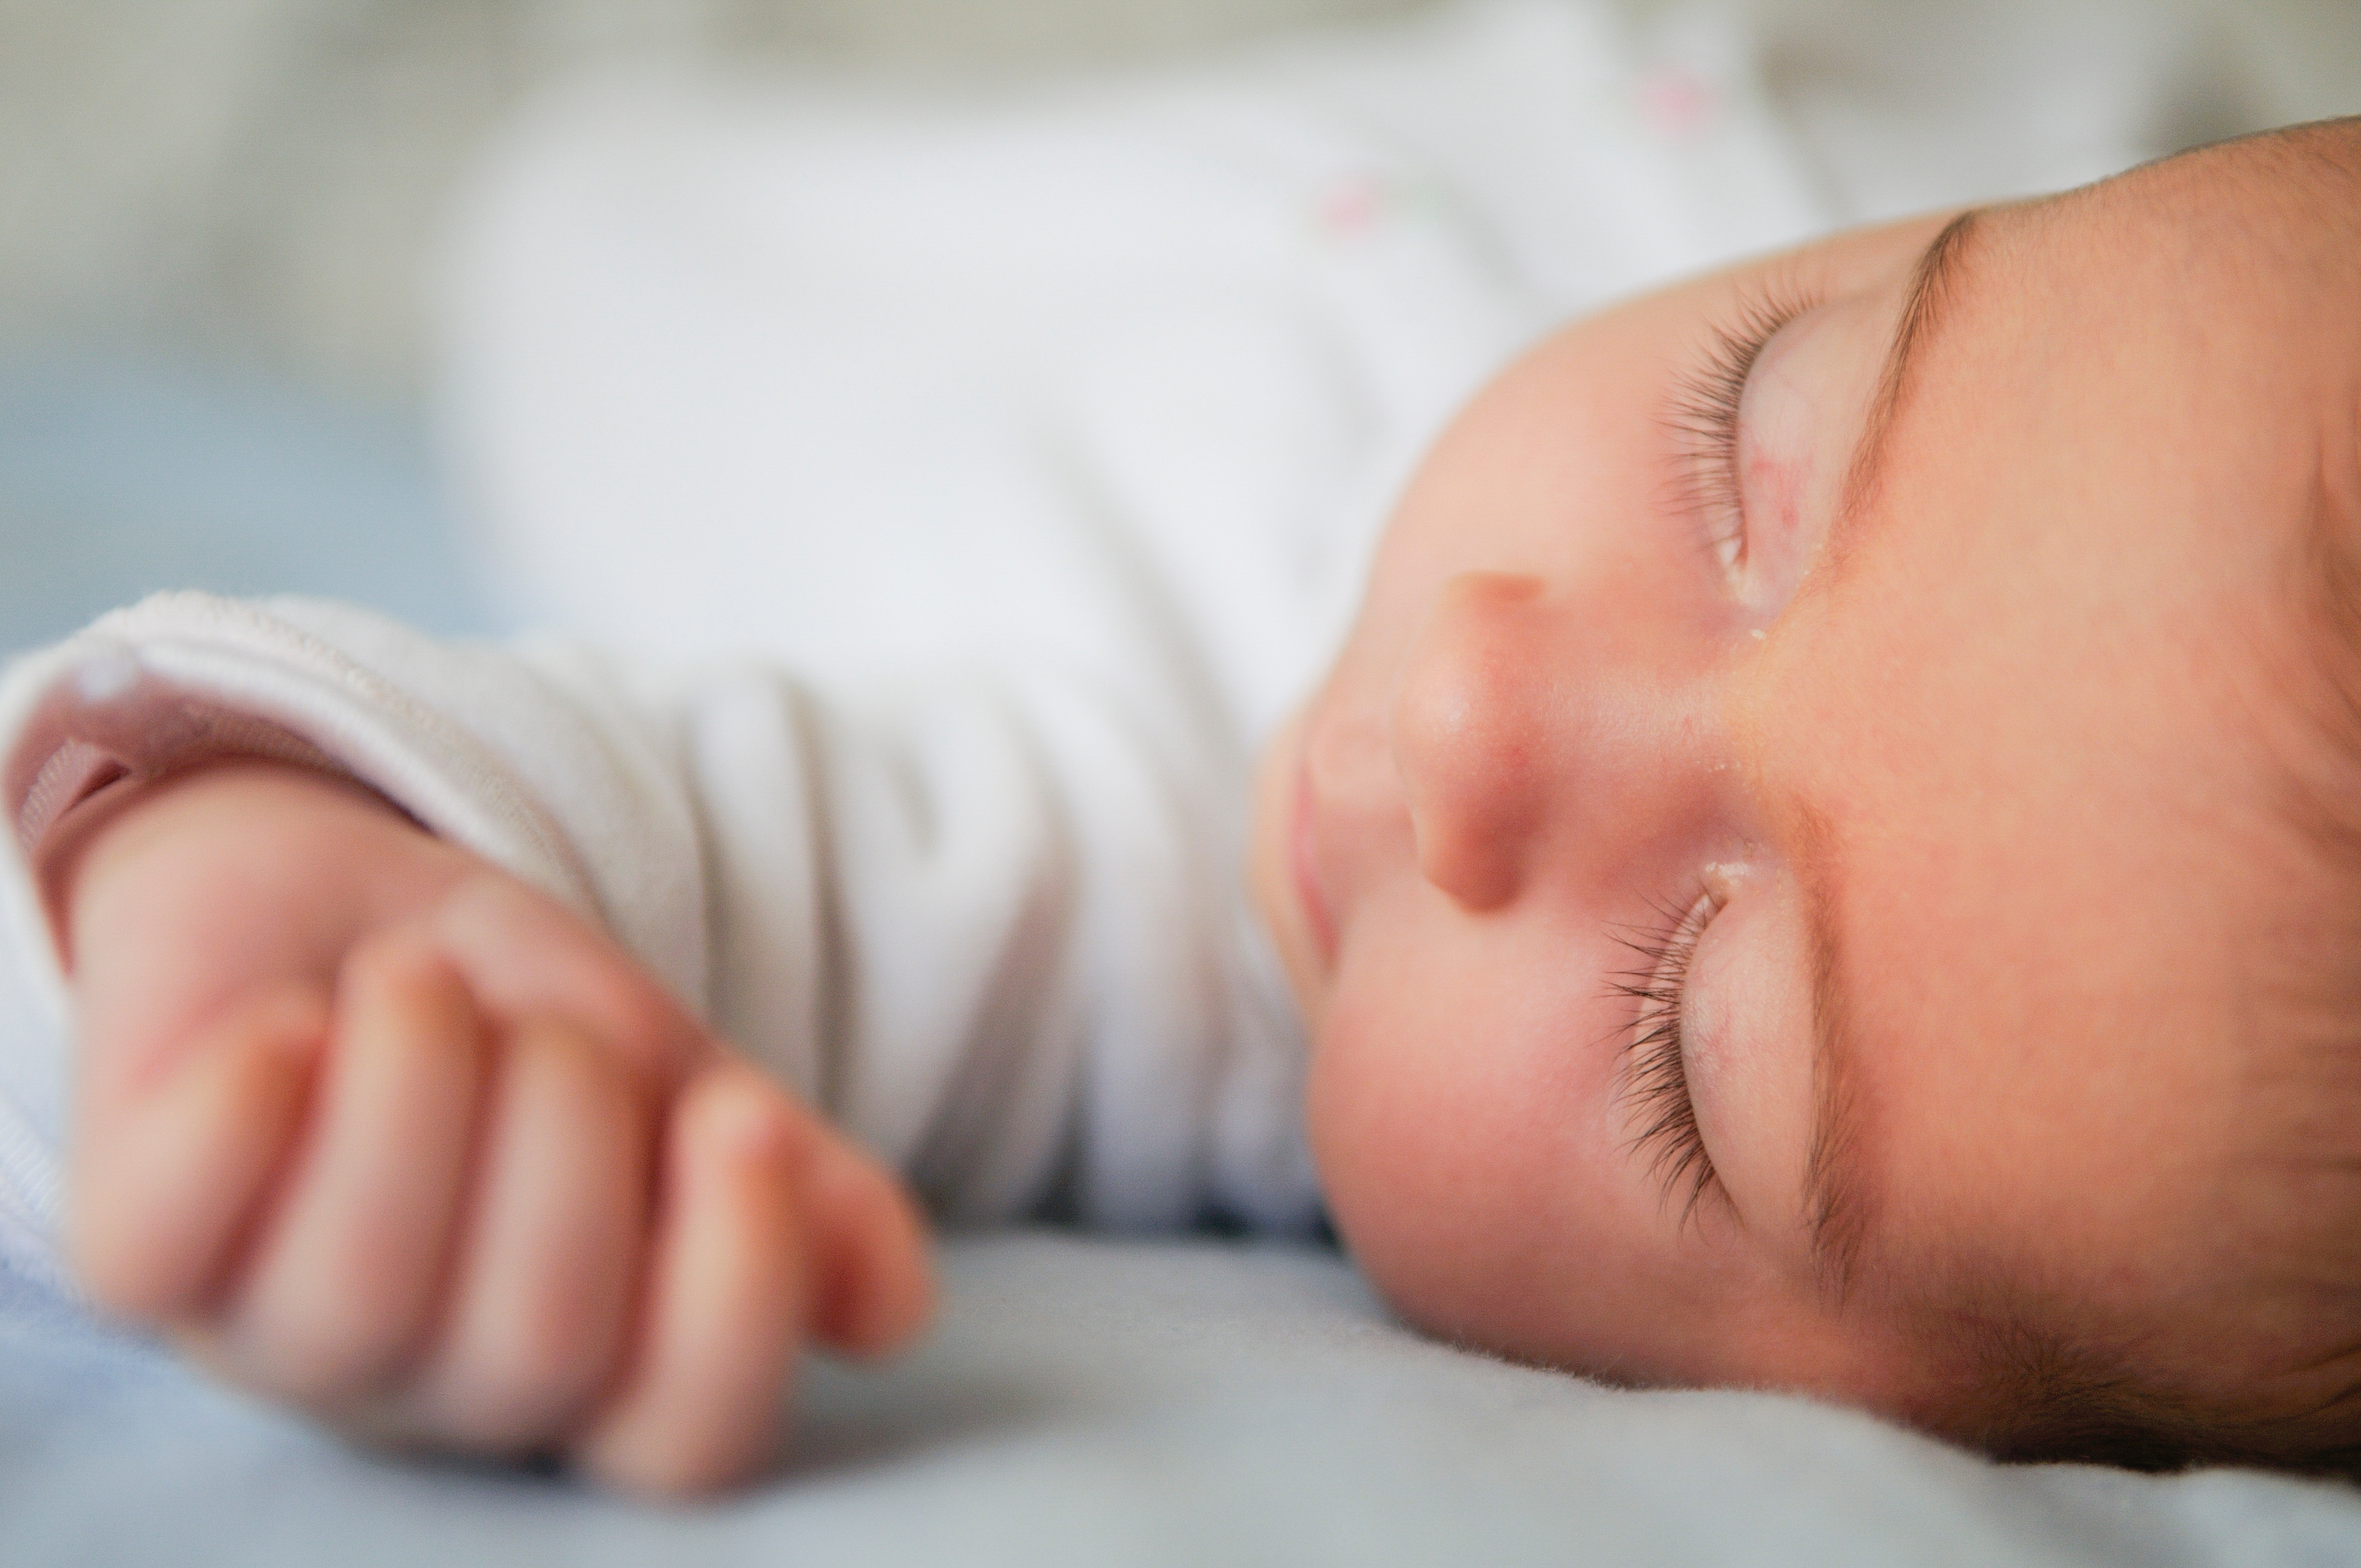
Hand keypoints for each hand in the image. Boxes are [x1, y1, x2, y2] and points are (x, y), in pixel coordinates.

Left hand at [43, 761, 932, 1494]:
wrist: (340, 900)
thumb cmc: (520, 1022)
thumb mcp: (676, 1079)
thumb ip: (794, 1183)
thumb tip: (894, 1308)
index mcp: (590, 1356)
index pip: (687, 1436)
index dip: (736, 1295)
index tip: (743, 1122)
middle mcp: (435, 1382)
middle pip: (534, 1351)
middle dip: (569, 1137)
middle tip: (546, 1023)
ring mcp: (274, 1334)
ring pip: (356, 1295)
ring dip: (418, 1090)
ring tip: (417, 987)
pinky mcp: (139, 1254)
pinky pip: (160, 1241)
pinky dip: (244, 1106)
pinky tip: (289, 1027)